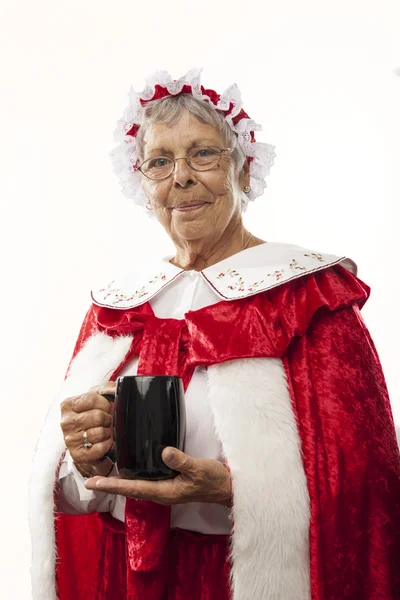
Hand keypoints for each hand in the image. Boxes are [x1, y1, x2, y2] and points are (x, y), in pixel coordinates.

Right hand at [60, 381, 115, 476]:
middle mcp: (66, 422)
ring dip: (107, 433)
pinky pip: (99, 448)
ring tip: (104, 432)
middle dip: (107, 419)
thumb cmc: (92, 417)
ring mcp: (70, 439)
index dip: (104, 403)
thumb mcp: (97, 398)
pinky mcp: (77, 454)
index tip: (105, 408)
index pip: (92, 398)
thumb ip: (106, 389)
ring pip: (98, 433)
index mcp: (68, 405)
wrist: (87, 443)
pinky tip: (103, 443)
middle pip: (97, 416)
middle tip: (106, 422)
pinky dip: (106, 445)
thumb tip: (116, 388)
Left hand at [84, 448, 232, 506]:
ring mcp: (164, 488)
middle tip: (89, 480)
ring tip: (101, 475)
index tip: (94, 482)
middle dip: (110, 484)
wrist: (226, 488)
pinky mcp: (168, 482)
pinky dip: (131, 477)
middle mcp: (160, 492)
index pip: (133, 488)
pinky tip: (128, 468)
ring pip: (135, 486)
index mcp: (165, 492)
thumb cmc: (213, 480)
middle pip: (129, 489)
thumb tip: (163, 452)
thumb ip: (182, 461)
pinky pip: (144, 481)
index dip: (112, 484)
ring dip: (118, 481)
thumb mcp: (199, 468)